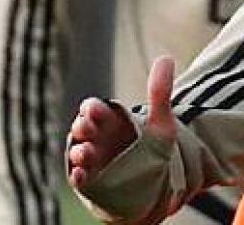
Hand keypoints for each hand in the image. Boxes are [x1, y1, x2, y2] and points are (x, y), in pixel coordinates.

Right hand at [66, 56, 175, 187]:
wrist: (152, 184)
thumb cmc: (152, 150)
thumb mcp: (161, 123)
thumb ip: (161, 93)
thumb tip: (165, 58)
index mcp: (110, 122)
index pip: (95, 110)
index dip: (93, 108)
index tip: (95, 108)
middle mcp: (97, 139)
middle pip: (83, 129)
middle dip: (83, 126)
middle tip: (87, 126)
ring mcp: (91, 160)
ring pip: (78, 152)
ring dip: (79, 151)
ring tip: (86, 152)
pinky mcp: (89, 182)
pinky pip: (78, 178)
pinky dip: (77, 176)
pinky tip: (82, 174)